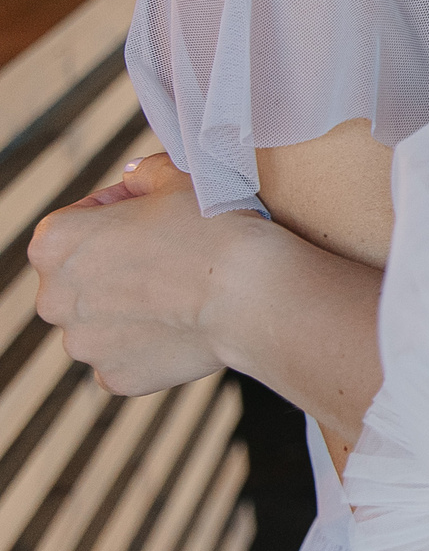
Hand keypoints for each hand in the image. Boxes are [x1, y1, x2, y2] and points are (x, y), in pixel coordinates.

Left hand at [29, 154, 269, 395]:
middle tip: (170, 255)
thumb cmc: (216, 230)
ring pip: (99, 321)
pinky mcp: (114, 376)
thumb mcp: (181, 178)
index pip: (76, 221)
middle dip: (116, 266)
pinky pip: (123, 356)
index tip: (154, 216)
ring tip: (181, 293)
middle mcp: (54, 297)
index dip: (118, 213)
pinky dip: (147, 345)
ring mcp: (83, 344)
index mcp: (56, 243)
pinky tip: (182, 326)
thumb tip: (136, 177)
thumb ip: (146, 174)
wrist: (251, 294)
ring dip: (129, 308)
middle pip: (81, 276)